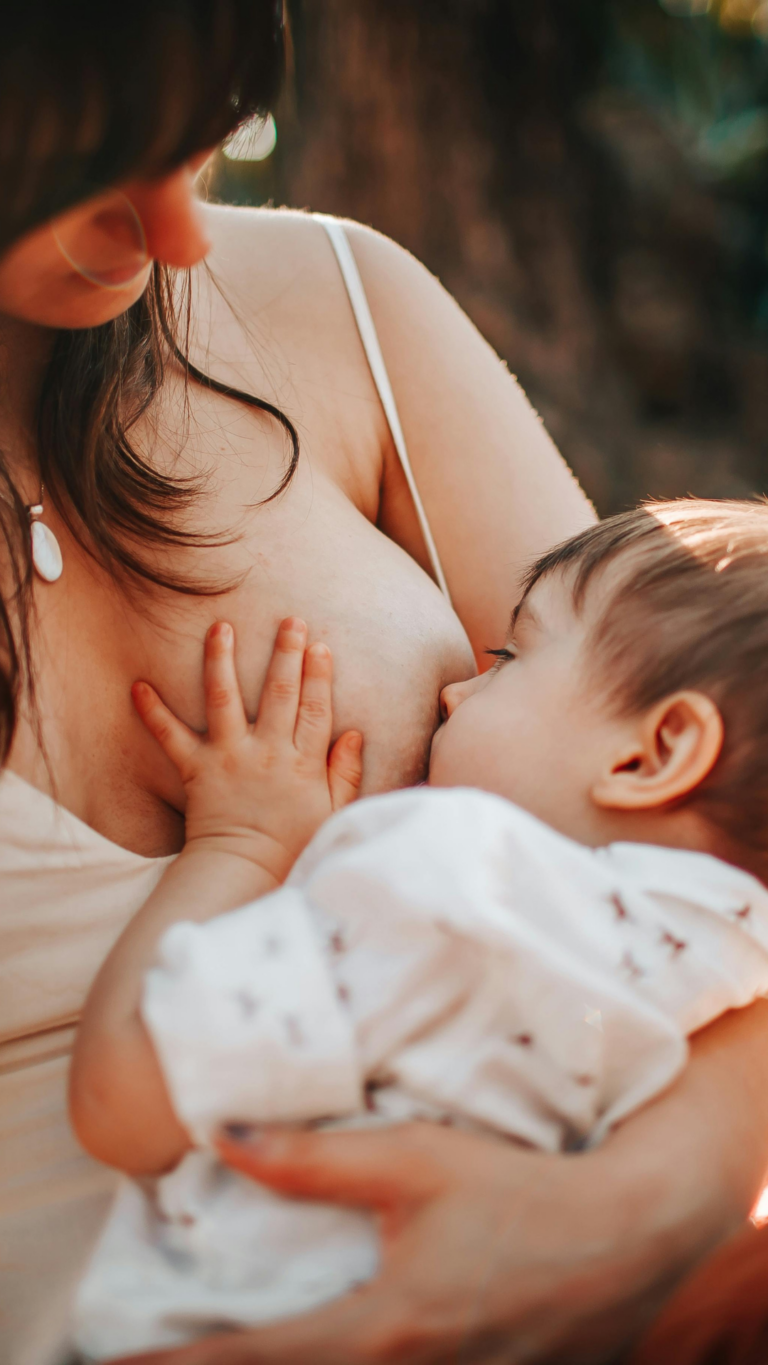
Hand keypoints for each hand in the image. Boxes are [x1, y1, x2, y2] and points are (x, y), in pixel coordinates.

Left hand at [109, 1122, 685, 1364]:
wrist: (628, 1236)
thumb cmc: (521, 1192)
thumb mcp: (415, 1162)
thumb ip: (314, 1160)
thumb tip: (225, 1138)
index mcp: (382, 1331)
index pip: (253, 1363)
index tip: (118, 1359)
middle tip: (160, 1358)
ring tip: (234, 1346)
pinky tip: (330, 1348)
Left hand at [132, 618, 362, 880]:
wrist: (242, 872)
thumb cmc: (291, 845)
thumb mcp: (332, 813)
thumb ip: (346, 773)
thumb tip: (356, 733)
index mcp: (302, 762)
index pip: (315, 709)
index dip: (319, 676)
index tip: (321, 646)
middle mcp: (266, 752)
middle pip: (280, 694)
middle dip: (285, 653)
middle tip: (289, 621)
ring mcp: (229, 757)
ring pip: (225, 699)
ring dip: (222, 660)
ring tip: (220, 627)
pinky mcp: (196, 769)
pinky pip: (171, 737)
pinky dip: (153, 712)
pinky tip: (139, 686)